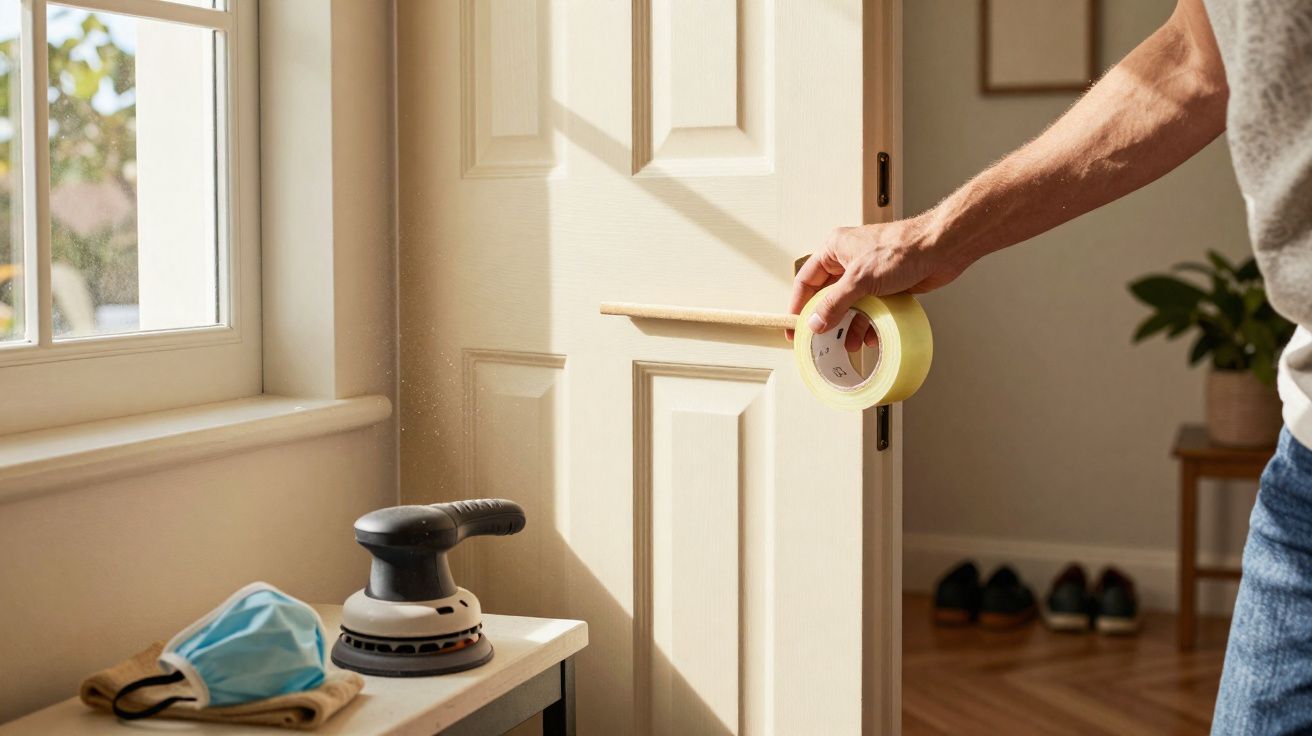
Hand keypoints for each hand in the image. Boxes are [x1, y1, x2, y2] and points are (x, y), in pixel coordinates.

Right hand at [787, 218, 962, 338]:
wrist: (941, 249)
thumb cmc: (903, 249)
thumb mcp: (860, 279)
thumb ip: (834, 303)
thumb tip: (815, 322)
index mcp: (835, 249)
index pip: (806, 280)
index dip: (798, 305)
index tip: (794, 326)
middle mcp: (848, 259)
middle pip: (828, 295)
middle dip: (827, 320)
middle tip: (821, 341)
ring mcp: (867, 273)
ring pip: (850, 305)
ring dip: (850, 325)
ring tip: (850, 344)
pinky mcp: (885, 285)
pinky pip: (869, 308)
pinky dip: (869, 323)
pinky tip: (872, 336)